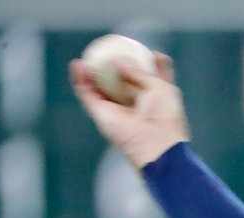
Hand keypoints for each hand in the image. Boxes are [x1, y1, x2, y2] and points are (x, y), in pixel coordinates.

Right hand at [69, 52, 188, 170]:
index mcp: (157, 101)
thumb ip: (140, 72)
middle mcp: (136, 105)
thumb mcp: (160, 87)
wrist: (155, 143)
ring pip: (102, 86)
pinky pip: (87, 94)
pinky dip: (81, 80)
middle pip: (126, 83)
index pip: (155, 82)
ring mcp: (117, 110)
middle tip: (114, 49)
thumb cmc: (164, 116)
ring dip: (95, 71)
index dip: (155, 67)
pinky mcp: (101, 115)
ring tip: (91, 55)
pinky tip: (79, 65)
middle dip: (120, 66)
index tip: (154, 54)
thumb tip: (119, 61)